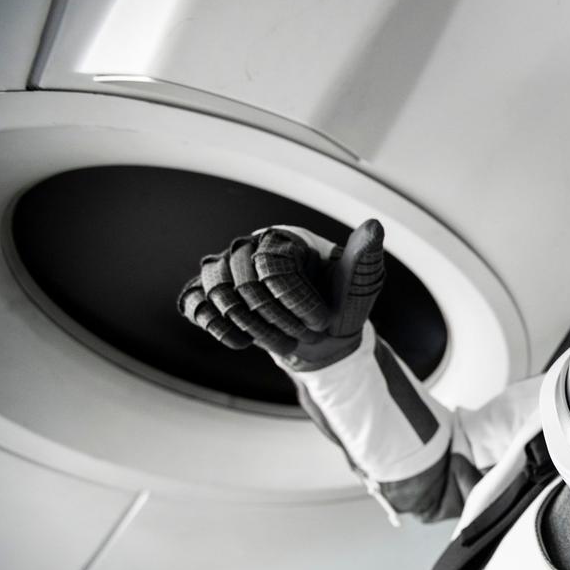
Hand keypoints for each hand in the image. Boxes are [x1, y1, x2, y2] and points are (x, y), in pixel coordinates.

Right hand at [178, 219, 385, 369]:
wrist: (323, 338)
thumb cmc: (341, 306)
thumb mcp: (359, 284)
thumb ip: (363, 256)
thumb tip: (374, 226)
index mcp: (285, 238)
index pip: (272, 265)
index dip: (296, 301)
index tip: (322, 322)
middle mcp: (251, 246)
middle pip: (244, 283)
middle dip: (278, 319)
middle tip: (306, 336)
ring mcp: (228, 269)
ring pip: (219, 293)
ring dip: (253, 327)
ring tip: (284, 343)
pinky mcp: (213, 294)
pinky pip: (196, 304)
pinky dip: (217, 326)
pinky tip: (243, 342)